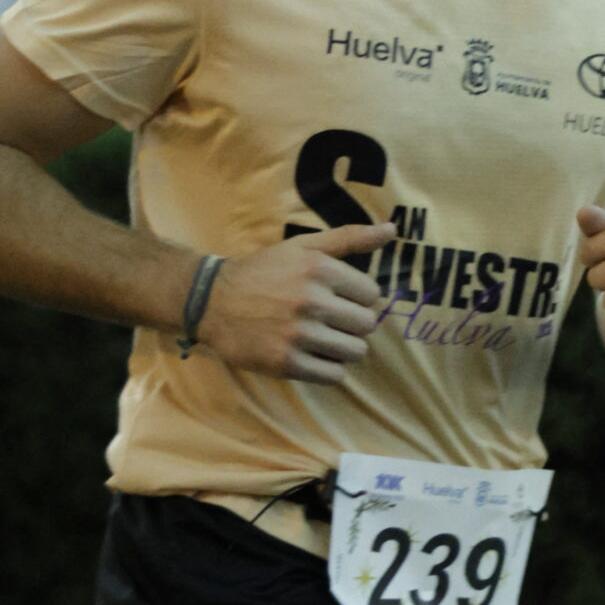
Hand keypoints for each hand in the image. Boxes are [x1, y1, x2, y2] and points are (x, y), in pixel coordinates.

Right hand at [200, 223, 393, 384]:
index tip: (338, 297)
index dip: (358, 297)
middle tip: (330, 319)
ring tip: (323, 338)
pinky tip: (313, 356)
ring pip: (355, 352)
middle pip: (367, 325)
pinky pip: (334, 375)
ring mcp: (299, 335)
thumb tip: (392, 230)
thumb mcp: (304, 246)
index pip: (372, 294)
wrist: (212, 301)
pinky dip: (329, 368)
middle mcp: (312, 301)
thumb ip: (350, 237)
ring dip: (344, 347)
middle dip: (352, 323)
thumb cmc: (264, 271)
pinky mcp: (286, 363)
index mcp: (320, 269)